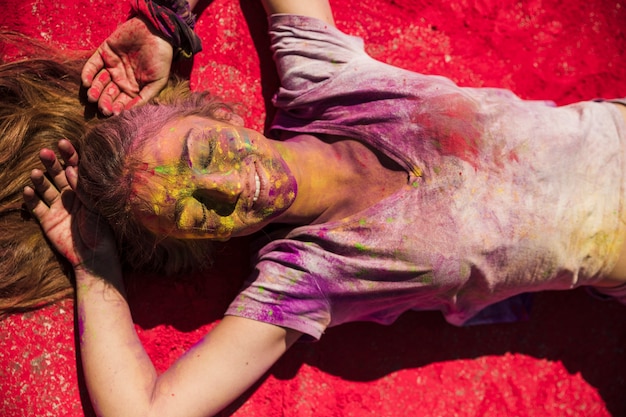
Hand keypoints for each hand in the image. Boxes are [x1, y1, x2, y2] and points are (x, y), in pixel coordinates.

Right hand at [23, 140, 117, 273]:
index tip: (63, 143)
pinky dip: (30, 198)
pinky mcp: (47, 220)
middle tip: (44, 152)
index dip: (70, 155)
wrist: (94, 256)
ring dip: (40, 179)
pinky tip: (27, 190)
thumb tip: (71, 168)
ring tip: (36, 172)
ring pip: (45, 188)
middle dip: (52, 163)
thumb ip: (84, 188)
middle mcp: (71, 196)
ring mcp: (58, 207)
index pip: (77, 168)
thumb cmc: (102, 230)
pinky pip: (36, 206)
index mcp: (86, 190)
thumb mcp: (96, 206)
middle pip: (59, 174)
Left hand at [82, 17, 173, 115]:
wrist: (157, 32)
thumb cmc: (161, 59)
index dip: (117, 108)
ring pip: (98, 81)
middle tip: (102, 108)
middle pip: (108, 93)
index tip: (114, 113)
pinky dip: (87, 74)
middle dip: (104, 101)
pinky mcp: (104, 53)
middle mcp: (121, 79)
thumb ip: (144, 97)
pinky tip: (86, 83)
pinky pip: (92, 65)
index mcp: (133, 88)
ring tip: (92, 97)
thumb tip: (130, 111)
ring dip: (94, 90)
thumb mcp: (158, 82)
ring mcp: (111, 65)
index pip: (121, 102)